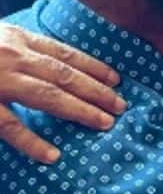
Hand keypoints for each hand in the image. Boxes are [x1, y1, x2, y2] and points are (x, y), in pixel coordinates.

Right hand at [0, 24, 125, 162]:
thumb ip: (21, 46)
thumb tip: (53, 61)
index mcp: (18, 39)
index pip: (66, 53)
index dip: (94, 66)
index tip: (117, 79)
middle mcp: (13, 57)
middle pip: (65, 75)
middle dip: (97, 90)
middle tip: (121, 106)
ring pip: (47, 95)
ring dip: (79, 111)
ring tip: (103, 124)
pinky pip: (8, 125)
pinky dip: (31, 141)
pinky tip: (52, 154)